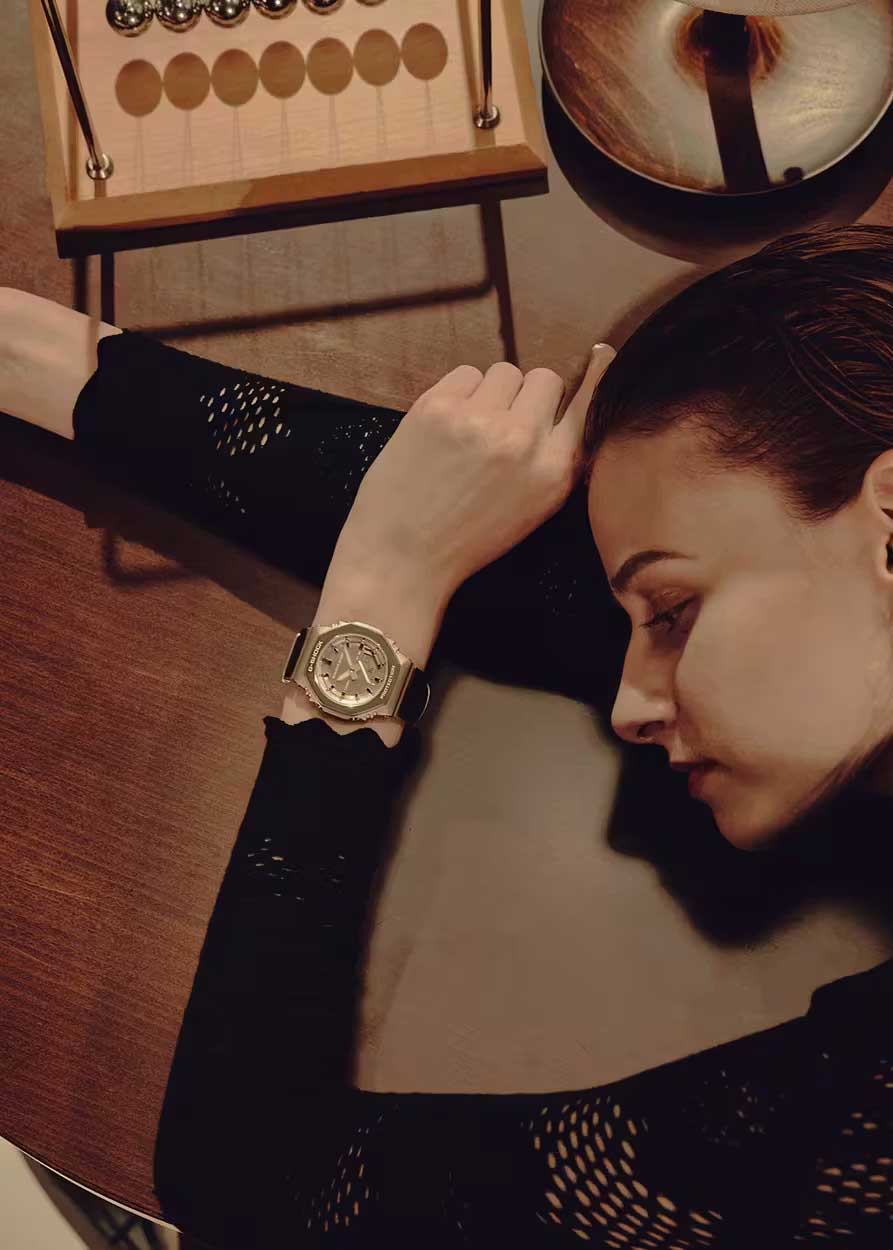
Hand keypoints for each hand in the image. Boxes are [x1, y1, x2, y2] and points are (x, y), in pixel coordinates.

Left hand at [333, 344, 616, 599]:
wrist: (401, 558)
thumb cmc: (465, 540)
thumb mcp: (532, 510)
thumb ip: (554, 461)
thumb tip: (566, 408)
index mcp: (554, 472)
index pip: (590, 404)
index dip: (593, 378)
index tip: (598, 357)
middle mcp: (523, 440)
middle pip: (545, 379)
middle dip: (527, 396)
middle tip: (503, 423)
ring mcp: (480, 419)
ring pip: (505, 371)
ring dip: (492, 392)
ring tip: (471, 428)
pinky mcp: (438, 406)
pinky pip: (466, 373)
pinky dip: (459, 393)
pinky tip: (445, 427)